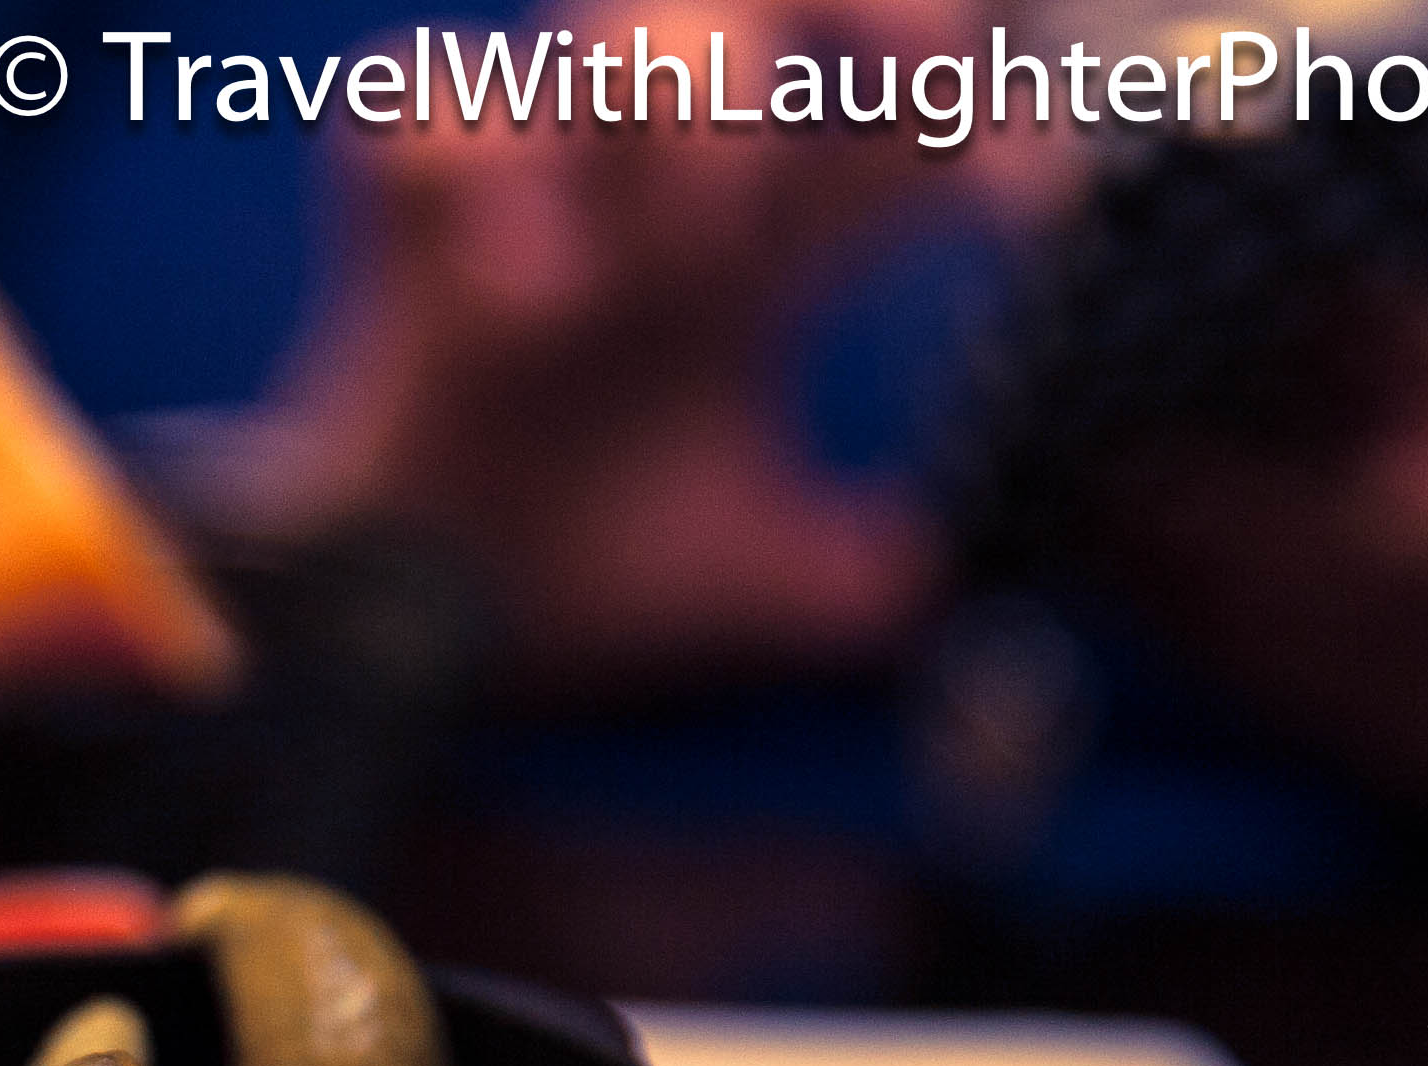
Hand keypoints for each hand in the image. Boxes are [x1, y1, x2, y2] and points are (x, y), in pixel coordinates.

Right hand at [213, 4, 962, 697]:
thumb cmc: (574, 579)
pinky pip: (411, 105)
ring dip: (676, 73)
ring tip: (720, 186)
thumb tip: (935, 567)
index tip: (1029, 197)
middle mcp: (651, 198)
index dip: (978, 134)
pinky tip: (526, 278)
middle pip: (763, 16)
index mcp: (756, 261)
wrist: (411, 640)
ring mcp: (529, 195)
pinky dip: (465, 149)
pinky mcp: (398, 225)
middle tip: (929, 47)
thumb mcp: (745, 589)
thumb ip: (848, 577)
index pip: (891, 139)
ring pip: (604, 29)